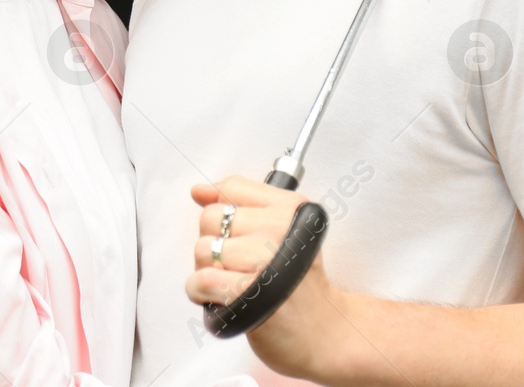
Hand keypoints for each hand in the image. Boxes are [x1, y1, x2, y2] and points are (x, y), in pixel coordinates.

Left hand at [186, 175, 353, 382]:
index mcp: (289, 208)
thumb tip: (199, 190)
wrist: (324, 334)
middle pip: (210, 218)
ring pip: (203, 249)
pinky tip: (220, 299)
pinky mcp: (249, 291)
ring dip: (207, 271)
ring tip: (232, 283)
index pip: (231, 188)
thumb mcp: (282, 231)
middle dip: (214, 244)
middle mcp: (280, 228)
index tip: (238, 234)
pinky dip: (201, 294)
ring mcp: (265, 259)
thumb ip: (240, 202)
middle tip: (237, 265)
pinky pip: (201, 280)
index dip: (225, 213)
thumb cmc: (298, 284)